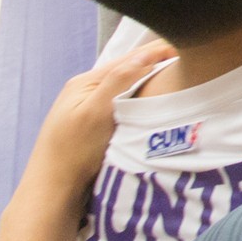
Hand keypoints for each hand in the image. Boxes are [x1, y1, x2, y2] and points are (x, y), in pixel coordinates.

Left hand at [22, 42, 174, 193]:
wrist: (53, 191)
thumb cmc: (72, 153)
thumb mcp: (95, 113)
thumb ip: (118, 81)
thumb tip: (145, 54)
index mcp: (85, 82)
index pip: (129, 58)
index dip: (158, 52)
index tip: (188, 49)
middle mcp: (87, 90)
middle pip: (128, 70)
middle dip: (156, 64)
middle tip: (187, 63)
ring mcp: (89, 107)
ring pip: (127, 87)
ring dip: (149, 82)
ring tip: (177, 80)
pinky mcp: (95, 124)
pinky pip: (124, 103)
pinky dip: (140, 99)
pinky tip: (153, 104)